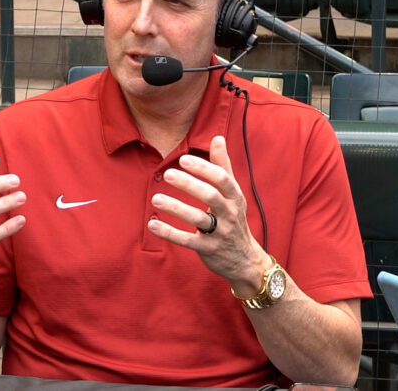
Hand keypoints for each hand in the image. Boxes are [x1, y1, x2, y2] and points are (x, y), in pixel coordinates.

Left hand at [147, 136, 268, 293]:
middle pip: (210, 196)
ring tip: (155, 198)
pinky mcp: (208, 249)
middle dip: (189, 184)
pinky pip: (187, 241)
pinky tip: (152, 224)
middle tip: (167, 174)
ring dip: (176, 208)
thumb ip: (223, 166)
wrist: (244, 259)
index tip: (183, 159)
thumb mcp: (233, 193)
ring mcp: (220, 233)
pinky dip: (169, 233)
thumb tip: (218, 138)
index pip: (222, 179)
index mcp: (235, 197)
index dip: (203, 168)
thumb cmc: (234, 218)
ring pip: (198, 219)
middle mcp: (230, 214)